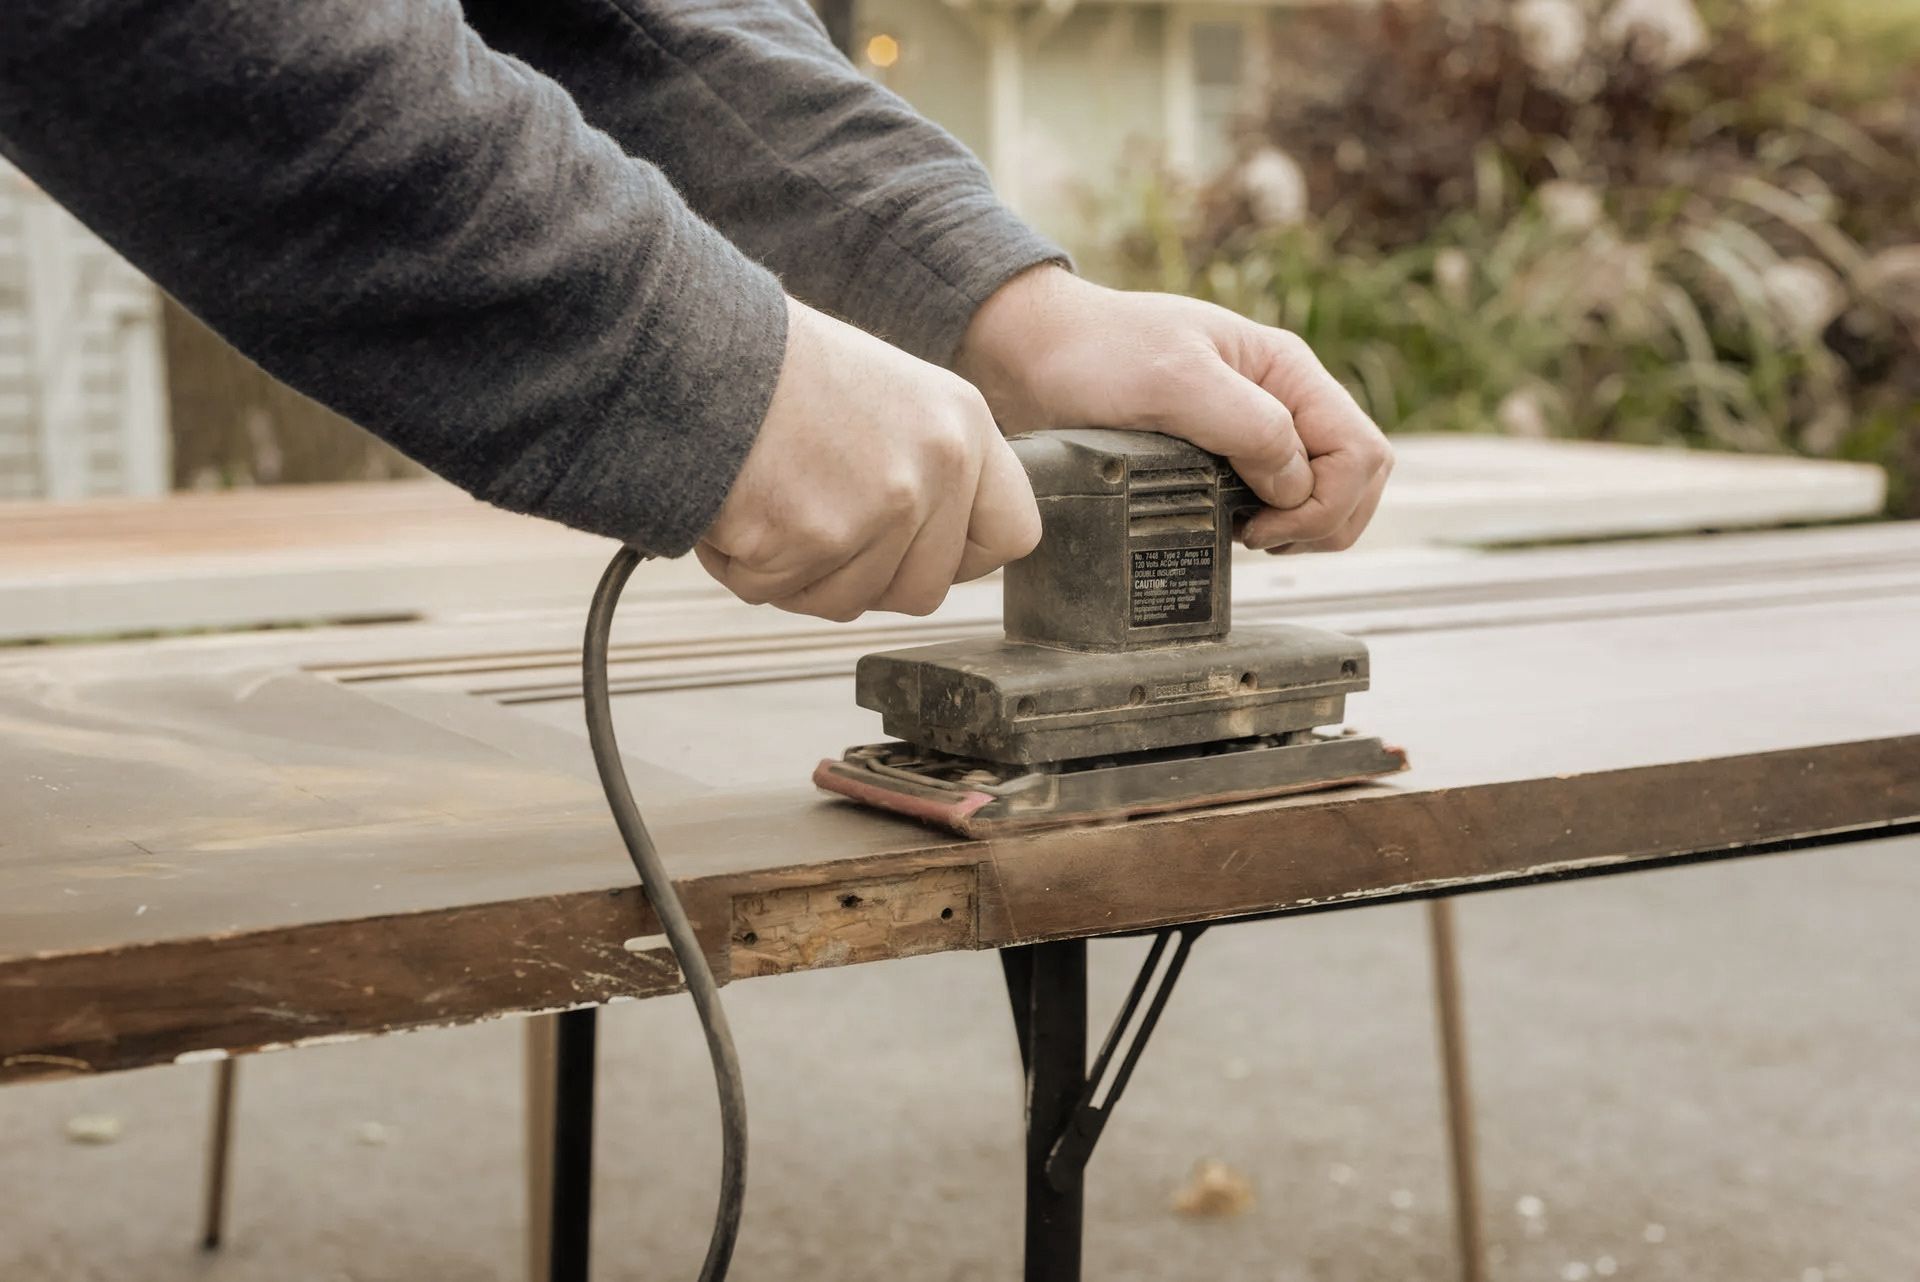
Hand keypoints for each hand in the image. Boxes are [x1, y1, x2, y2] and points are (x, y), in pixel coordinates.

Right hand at [697, 297, 1040, 620]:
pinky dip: (742, 565)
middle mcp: (937, 465)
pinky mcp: (813, 539)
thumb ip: (925, 466)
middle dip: (864, 576)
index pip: (1013, 534)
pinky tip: (733, 506)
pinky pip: (777, 592)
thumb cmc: (773, 368)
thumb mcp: (887, 396)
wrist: (691, 343)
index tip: (917, 546)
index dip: (961, 557)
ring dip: (796, 572)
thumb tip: (936, 544)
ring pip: (848, 602)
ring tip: (767, 498)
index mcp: (964, 424)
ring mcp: (879, 506)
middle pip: (923, 590)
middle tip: (813, 519)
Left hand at [955, 266, 1392, 552]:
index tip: (1263, 526)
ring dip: (1304, 528)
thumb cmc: (1096, 352)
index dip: (1328, 503)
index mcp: (1287, 371)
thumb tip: (1296, 485)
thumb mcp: (1175, 381)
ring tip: (1249, 536)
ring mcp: (1256, 428)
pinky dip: (1274, 526)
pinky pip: (1281, 500)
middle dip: (1324, 521)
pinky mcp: (1224, 456)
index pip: (1361, 451)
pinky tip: (1235, 529)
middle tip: (1259, 539)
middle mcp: (1282, 399)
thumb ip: (1249, 426)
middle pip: (1358, 477)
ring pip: (1327, 493)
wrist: (1034, 353)